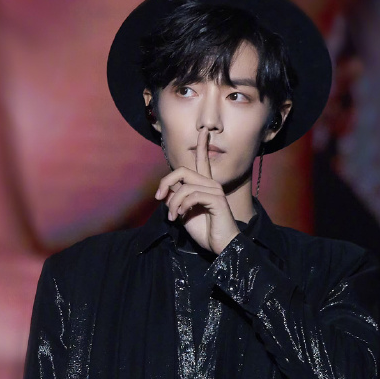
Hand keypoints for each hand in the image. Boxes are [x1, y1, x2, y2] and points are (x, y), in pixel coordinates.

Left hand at [154, 127, 240, 253]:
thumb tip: (164, 190)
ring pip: (184, 186)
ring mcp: (215, 191)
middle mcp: (211, 184)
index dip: (202, 145)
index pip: (202, 161)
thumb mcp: (183, 214)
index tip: (203, 131)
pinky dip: (181, 206)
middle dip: (165, 182)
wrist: (220, 247)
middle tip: (158, 198)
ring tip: (172, 216)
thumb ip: (175, 200)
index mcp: (205, 185)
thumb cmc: (205, 231)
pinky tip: (180, 217)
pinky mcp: (217, 200)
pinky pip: (192, 195)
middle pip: (182, 171)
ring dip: (173, 202)